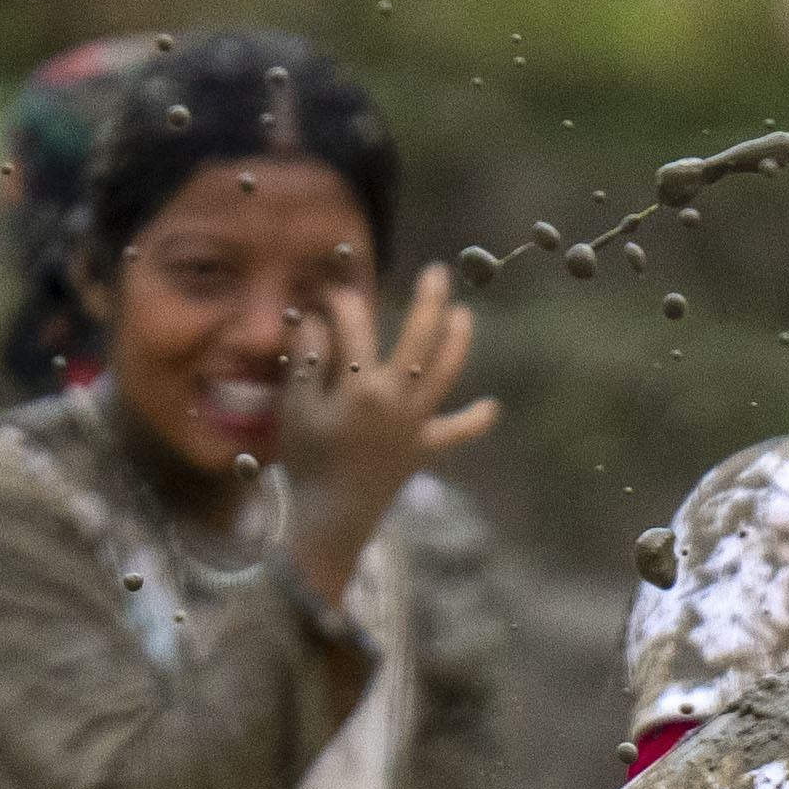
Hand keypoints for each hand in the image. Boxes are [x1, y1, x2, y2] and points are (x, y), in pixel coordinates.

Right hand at [276, 266, 497, 603]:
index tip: (334, 292)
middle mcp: (397, 397)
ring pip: (445, 374)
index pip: (356, 326)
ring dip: (458, 343)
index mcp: (361, 384)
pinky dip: (475, 420)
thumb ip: (308, 361)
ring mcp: (416, 422)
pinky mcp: (426, 447)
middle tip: (437, 272)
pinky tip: (493, 406)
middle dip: (428, 301)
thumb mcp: (295, 407)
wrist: (332, 516)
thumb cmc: (308, 460)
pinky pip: (456, 432)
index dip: (344, 301)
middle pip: (419, 338)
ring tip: (465, 315)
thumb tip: (318, 320)